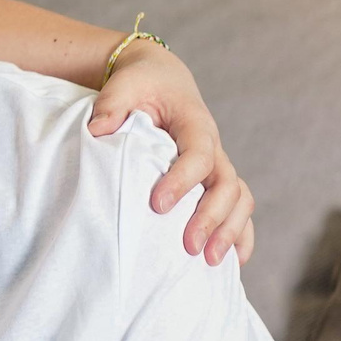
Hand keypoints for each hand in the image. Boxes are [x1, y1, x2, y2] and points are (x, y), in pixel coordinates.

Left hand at [88, 43, 252, 266]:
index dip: (182, 180)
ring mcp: (218, 165)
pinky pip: (239, 208)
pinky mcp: (215, 179)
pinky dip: (241, 234)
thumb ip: (112, 104)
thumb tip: (99, 129)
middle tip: (188, 246)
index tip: (157, 204)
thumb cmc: (141, 83)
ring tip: (209, 261)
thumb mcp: (124, 84)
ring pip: (240, 199)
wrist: (162, 80)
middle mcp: (213, 147)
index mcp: (194, 124)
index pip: (198, 154)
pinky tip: (235, 261)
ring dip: (229, 231)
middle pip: (227, 184)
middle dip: (210, 217)